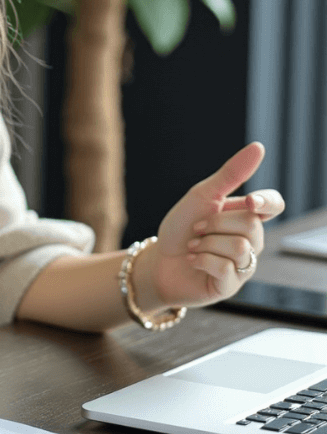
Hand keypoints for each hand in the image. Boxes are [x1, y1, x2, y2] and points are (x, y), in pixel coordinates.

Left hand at [149, 142, 284, 308]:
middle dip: (215, 223)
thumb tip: (258, 147)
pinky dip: (202, 260)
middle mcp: (251, 241)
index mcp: (245, 215)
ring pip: (240, 248)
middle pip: (251, 225)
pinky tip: (193, 260)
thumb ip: (230, 174)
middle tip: (197, 229)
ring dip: (207, 243)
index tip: (250, 201)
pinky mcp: (231, 285)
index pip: (274, 205)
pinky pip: (226, 269)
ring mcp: (244, 265)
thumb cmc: (181, 226)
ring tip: (194, 245)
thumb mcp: (202, 195)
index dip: (267, 201)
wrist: (158, 258)